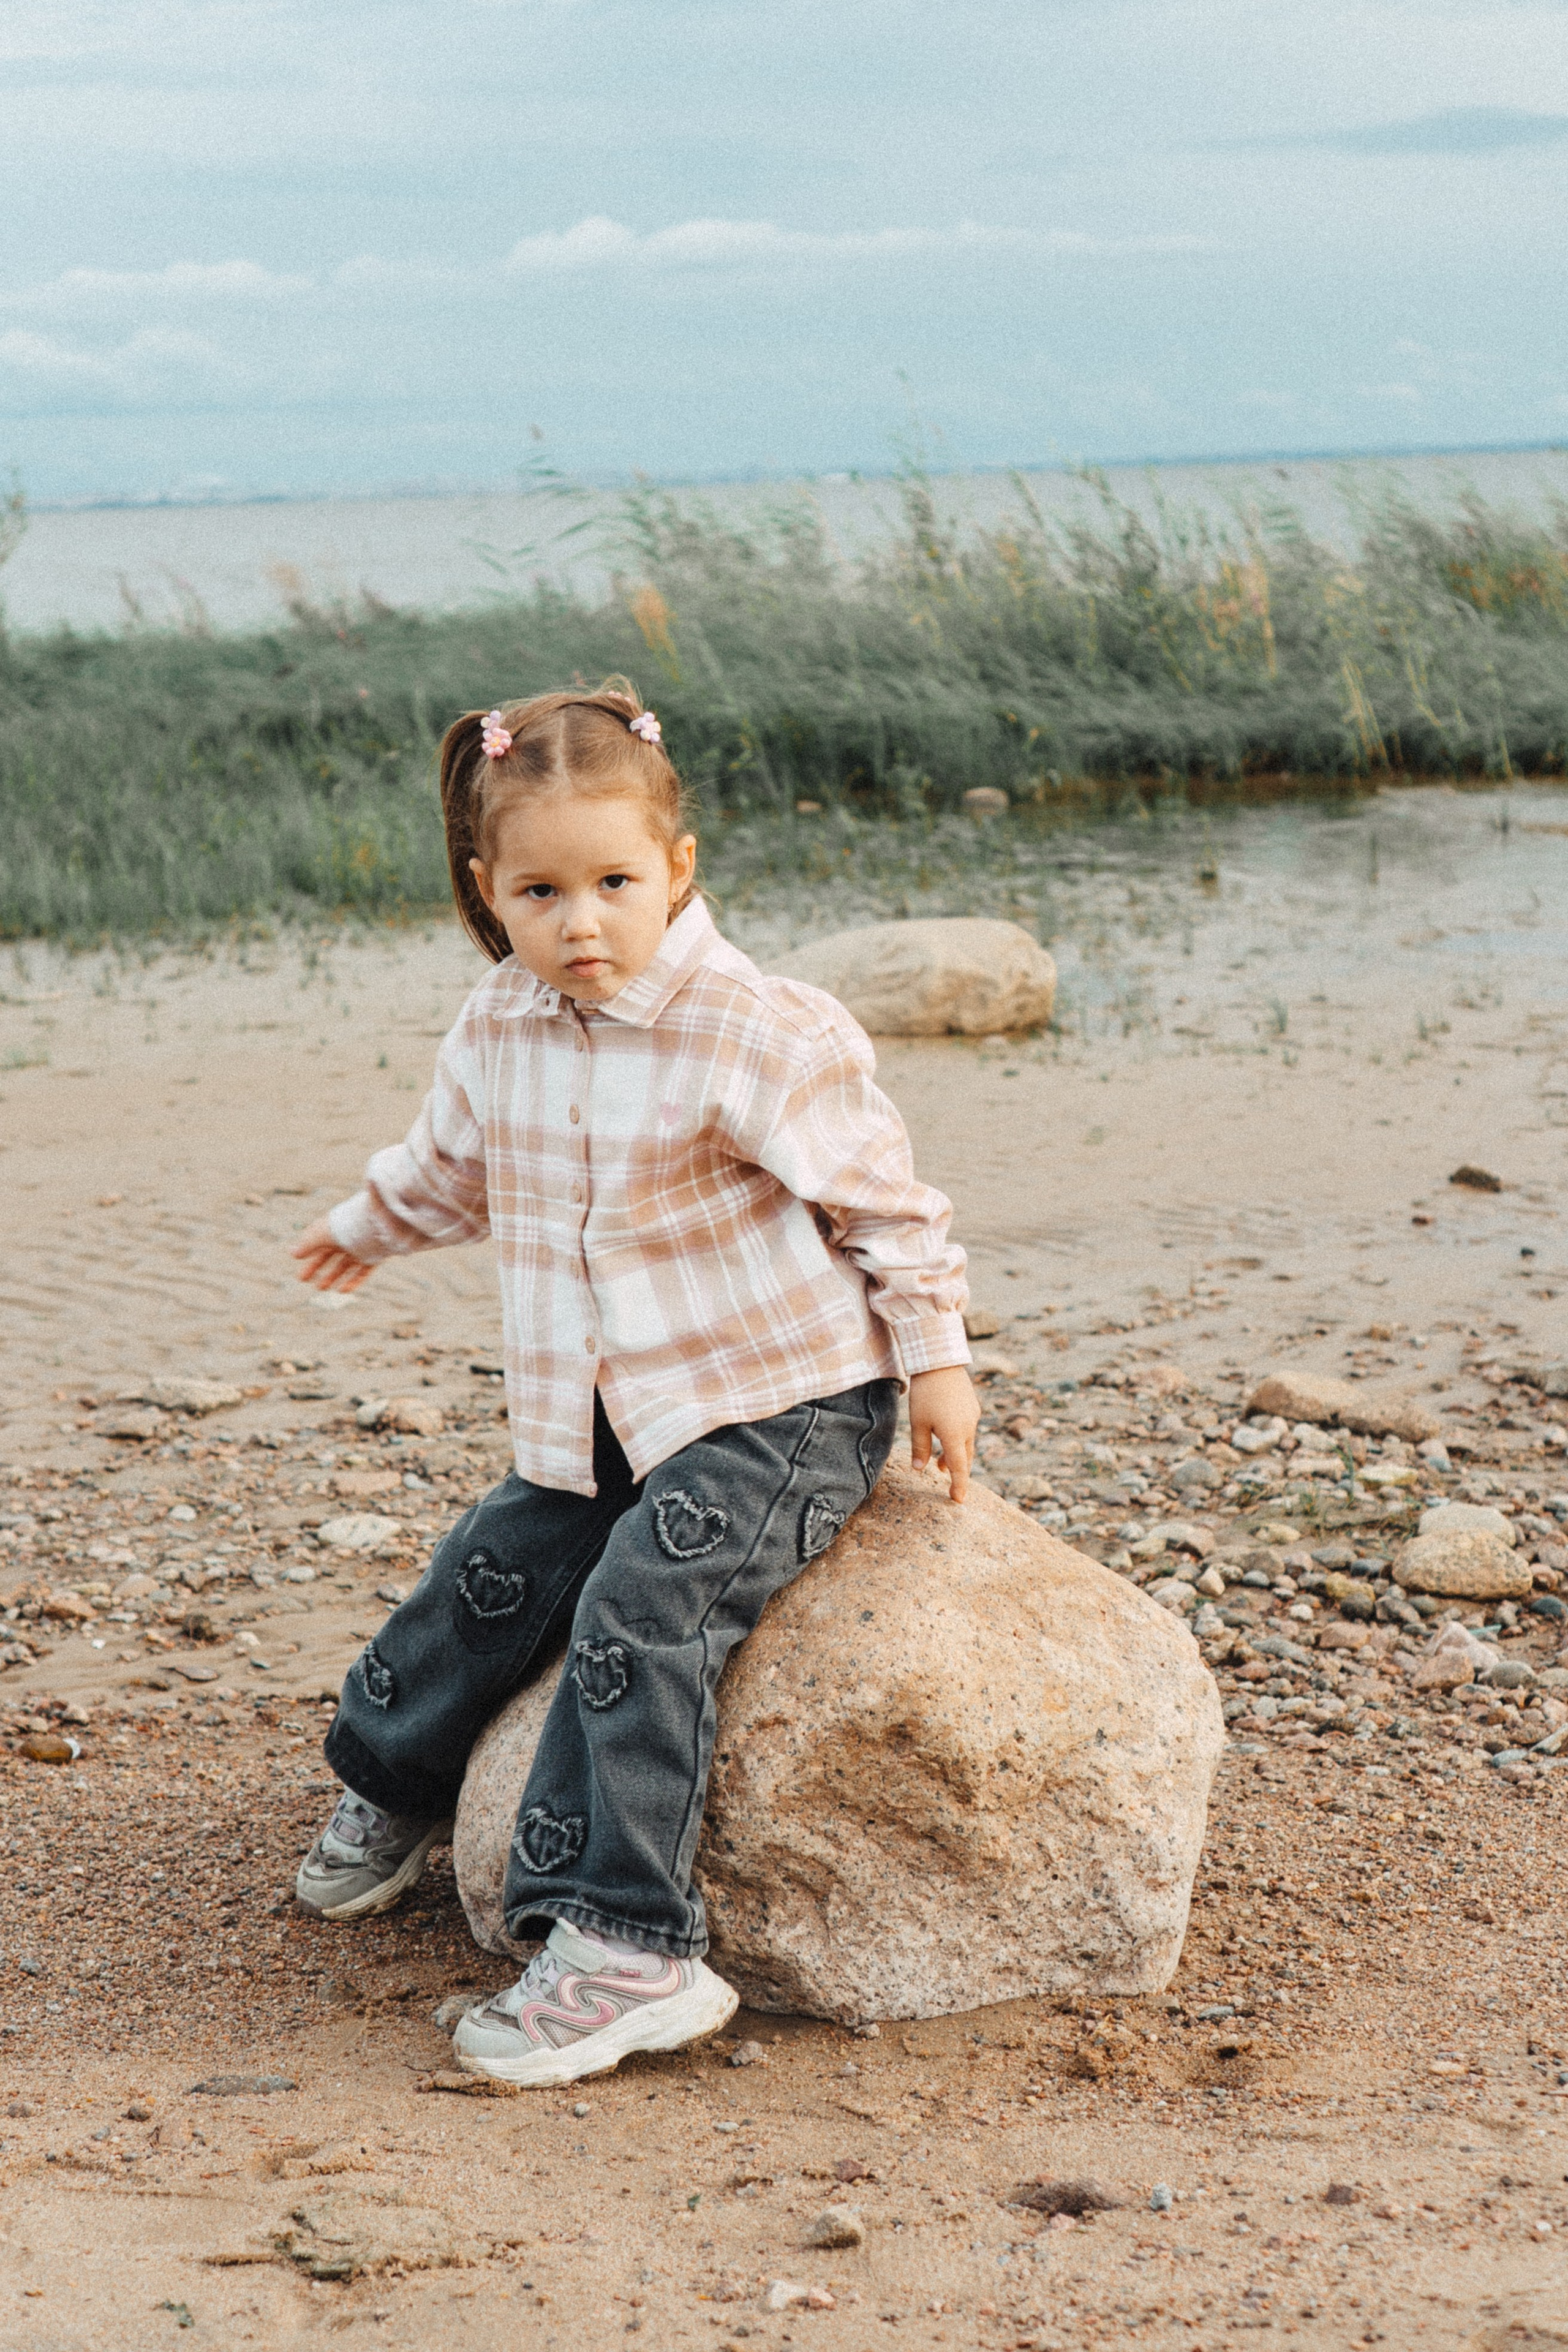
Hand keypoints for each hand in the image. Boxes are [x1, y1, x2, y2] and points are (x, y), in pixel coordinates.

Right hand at [292, 1214, 373, 1294]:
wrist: (377, 1224)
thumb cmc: (347, 1226)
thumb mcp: (322, 1235)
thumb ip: (307, 1244)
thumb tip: (292, 1253)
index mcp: (335, 1228)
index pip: (318, 1241)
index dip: (307, 1253)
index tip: (298, 1259)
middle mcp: (347, 1238)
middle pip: (329, 1255)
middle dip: (316, 1267)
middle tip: (303, 1279)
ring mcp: (361, 1248)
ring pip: (345, 1265)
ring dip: (332, 1277)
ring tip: (321, 1287)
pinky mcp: (374, 1257)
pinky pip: (363, 1272)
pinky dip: (353, 1281)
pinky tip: (342, 1290)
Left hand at [908, 1365, 979, 1502]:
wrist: (940, 1362)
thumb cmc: (926, 1394)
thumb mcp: (918, 1423)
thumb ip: (920, 1448)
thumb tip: (919, 1469)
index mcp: (954, 1435)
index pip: (959, 1468)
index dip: (958, 1485)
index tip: (958, 1500)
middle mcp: (968, 1428)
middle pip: (965, 1457)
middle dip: (957, 1472)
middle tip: (949, 1485)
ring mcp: (972, 1416)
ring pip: (966, 1443)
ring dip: (955, 1454)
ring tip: (940, 1464)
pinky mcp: (972, 1406)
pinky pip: (967, 1429)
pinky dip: (958, 1439)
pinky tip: (945, 1435)